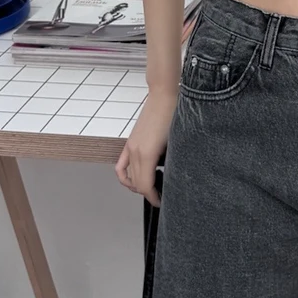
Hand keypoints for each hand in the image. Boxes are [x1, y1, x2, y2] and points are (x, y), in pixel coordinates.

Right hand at [115, 86, 176, 205]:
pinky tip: (134, 179)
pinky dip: (125, 176)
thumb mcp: (176, 143)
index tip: (162, 202)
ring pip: (129, 177)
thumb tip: (172, 178)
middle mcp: (135, 152)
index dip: (153, 198)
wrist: (165, 95)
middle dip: (148, 193)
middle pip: (136, 184)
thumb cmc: (175, 114)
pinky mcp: (130, 141)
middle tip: (162, 196)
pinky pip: (121, 165)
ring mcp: (131, 146)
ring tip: (152, 187)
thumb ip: (172, 163)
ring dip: (138, 186)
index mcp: (147, 154)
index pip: (145, 186)